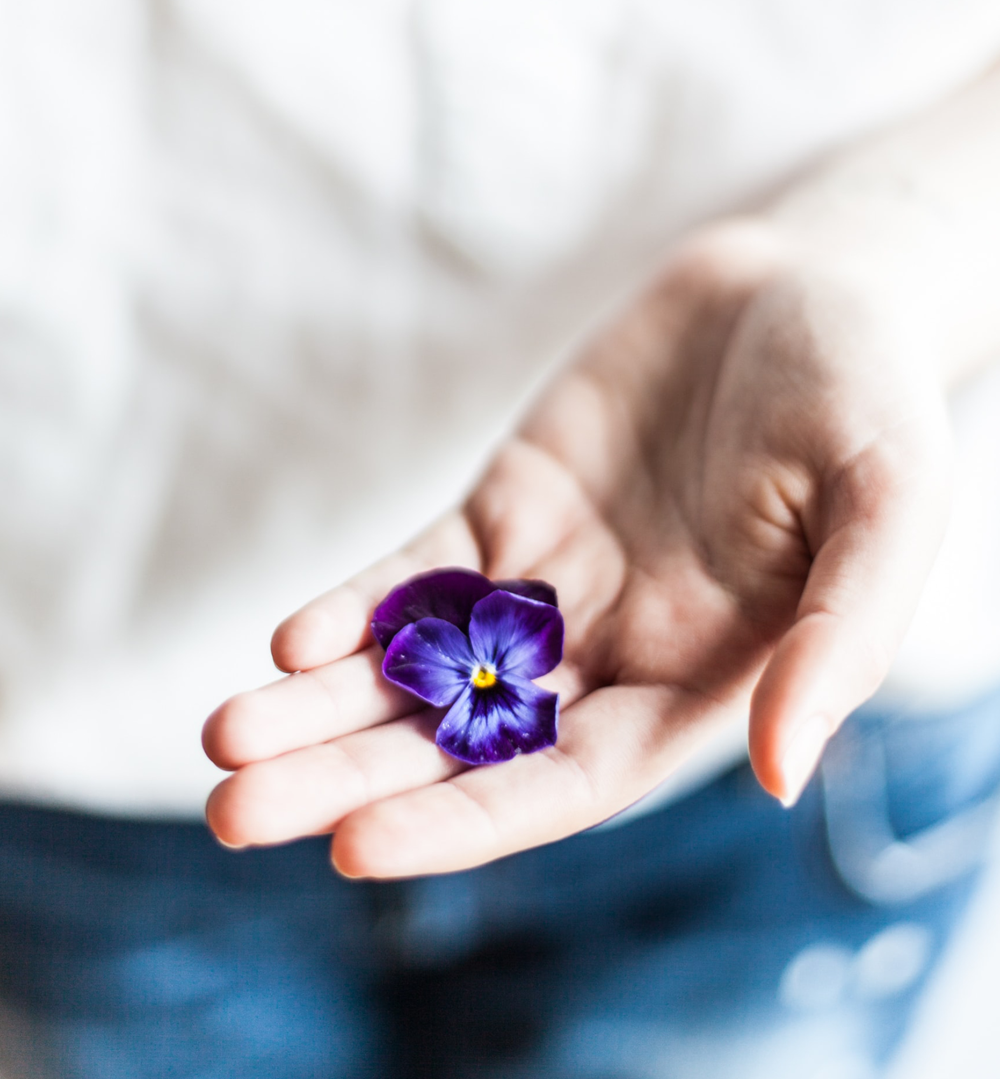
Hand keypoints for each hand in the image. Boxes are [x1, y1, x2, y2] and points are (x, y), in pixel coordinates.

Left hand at [202, 219, 951, 876]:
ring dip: (321, 703)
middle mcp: (611, 652)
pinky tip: (292, 638)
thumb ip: (842, 639)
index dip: (465, 821)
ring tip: (224, 738)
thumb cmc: (868, 397)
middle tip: (234, 812)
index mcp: (696, 682)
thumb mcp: (888, 505)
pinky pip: (419, 572)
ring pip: (419, 666)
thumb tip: (782, 772)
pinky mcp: (507, 508)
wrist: (807, 285)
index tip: (357, 846)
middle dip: (350, 777)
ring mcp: (550, 582)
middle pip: (462, 742)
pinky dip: (356, 607)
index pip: (563, 782)